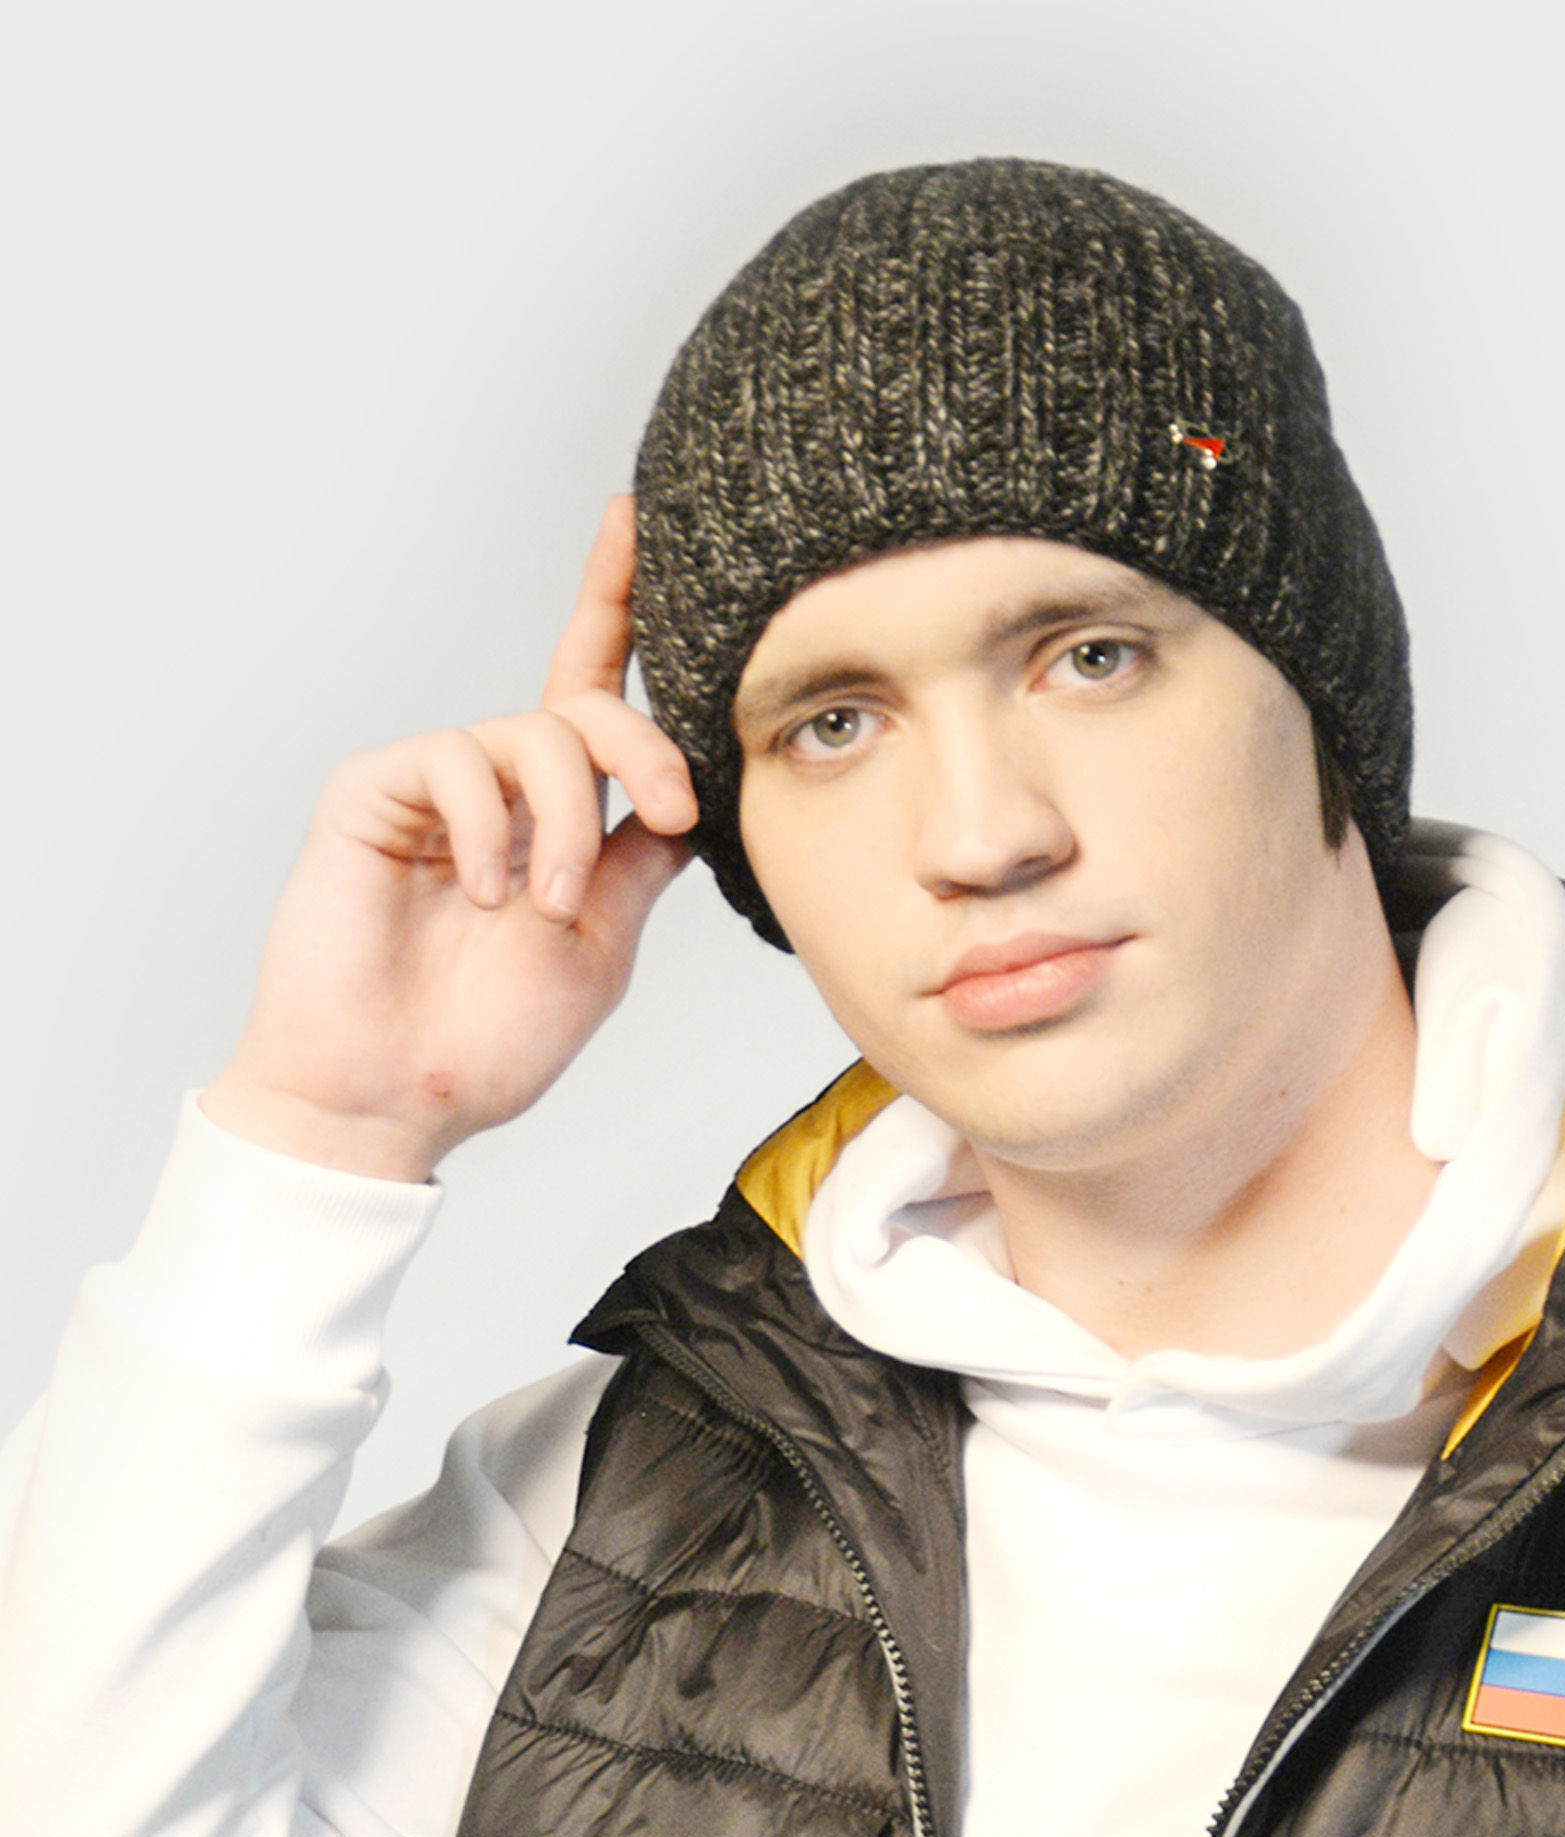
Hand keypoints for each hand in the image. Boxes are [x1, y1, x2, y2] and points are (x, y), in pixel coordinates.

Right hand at [202, 498, 696, 1180]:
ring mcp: (437, 786)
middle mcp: (500, 788)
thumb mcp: (604, 942)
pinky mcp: (374, 789)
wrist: (393, 1099)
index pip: (596, 694)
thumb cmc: (489, 1039)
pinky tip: (487, 889)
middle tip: (665, 813)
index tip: (638, 521)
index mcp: (558, 817)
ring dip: (566, 822)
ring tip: (544, 906)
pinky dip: (493, 825)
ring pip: (538, 732)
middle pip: (588, 702)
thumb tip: (702, 797)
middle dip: (645, 748)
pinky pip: (458, 757)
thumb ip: (642, 859)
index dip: (617, 605)